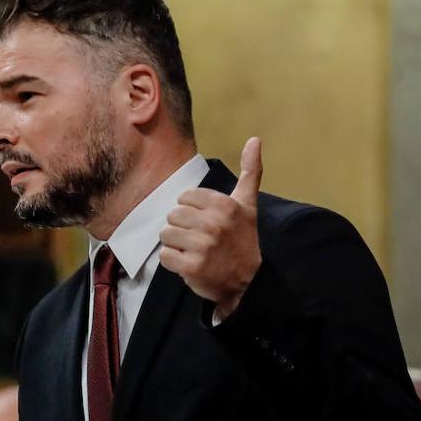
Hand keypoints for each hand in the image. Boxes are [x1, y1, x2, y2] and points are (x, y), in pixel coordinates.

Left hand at [161, 137, 263, 318]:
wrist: (247, 281)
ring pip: (166, 235)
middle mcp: (214, 224)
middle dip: (182, 228)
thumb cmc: (243, 239)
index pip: (185, 197)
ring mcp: (203, 246)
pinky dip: (173, 262)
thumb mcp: (248, 205)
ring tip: (194, 250)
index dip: (191, 210)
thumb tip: (255, 139)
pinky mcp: (192, 267)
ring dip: (176, 245)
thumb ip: (250, 172)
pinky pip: (165, 256)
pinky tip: (189, 264)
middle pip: (172, 215)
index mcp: (225, 205)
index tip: (206, 222)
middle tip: (199, 239)